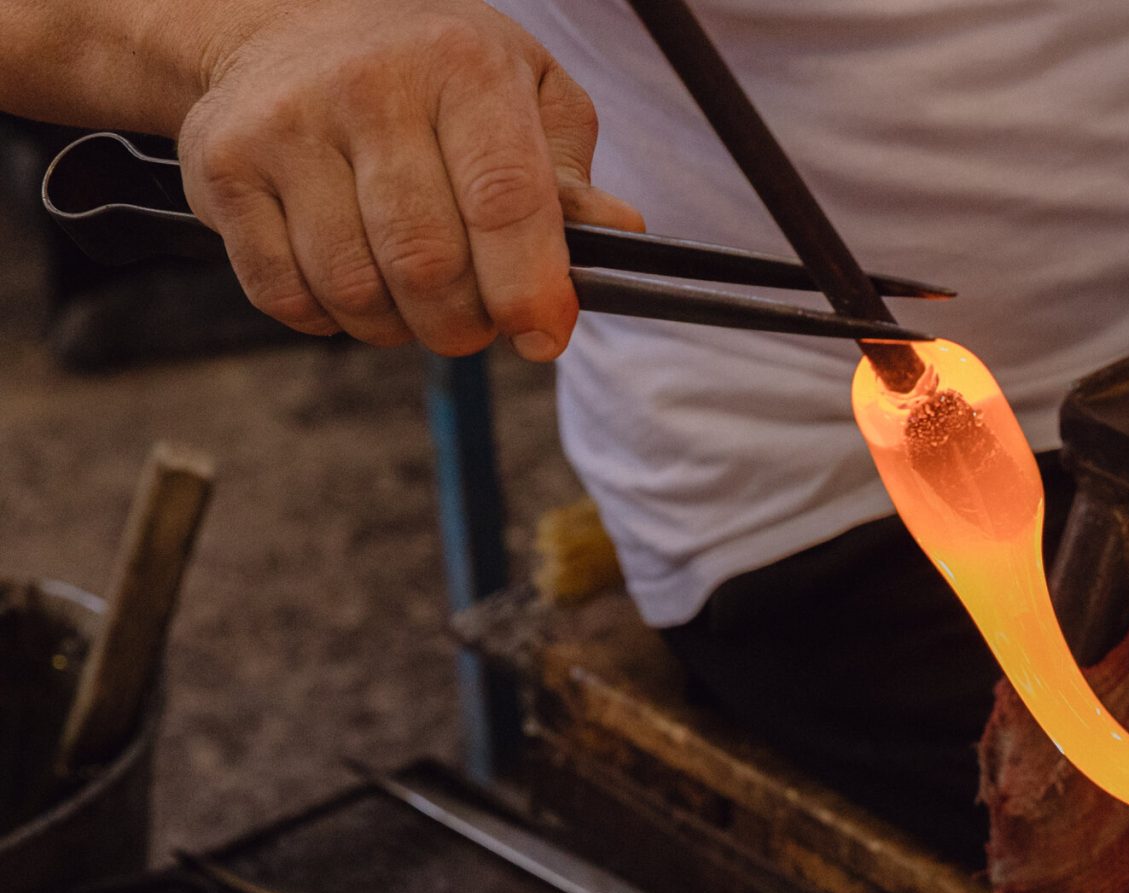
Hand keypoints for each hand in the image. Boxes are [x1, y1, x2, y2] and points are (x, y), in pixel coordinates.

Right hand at [176, 0, 643, 360]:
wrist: (288, 19)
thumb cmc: (432, 71)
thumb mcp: (525, 92)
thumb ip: (568, 171)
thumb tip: (617, 233)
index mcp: (461, 66)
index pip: (505, 200)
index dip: (529, 289)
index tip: (543, 335)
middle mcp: (368, 87)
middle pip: (427, 264)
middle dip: (464, 323)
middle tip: (476, 323)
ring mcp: (285, 126)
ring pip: (355, 290)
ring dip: (398, 328)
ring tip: (416, 303)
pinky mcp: (222, 167)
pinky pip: (285, 295)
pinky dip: (330, 319)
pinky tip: (351, 285)